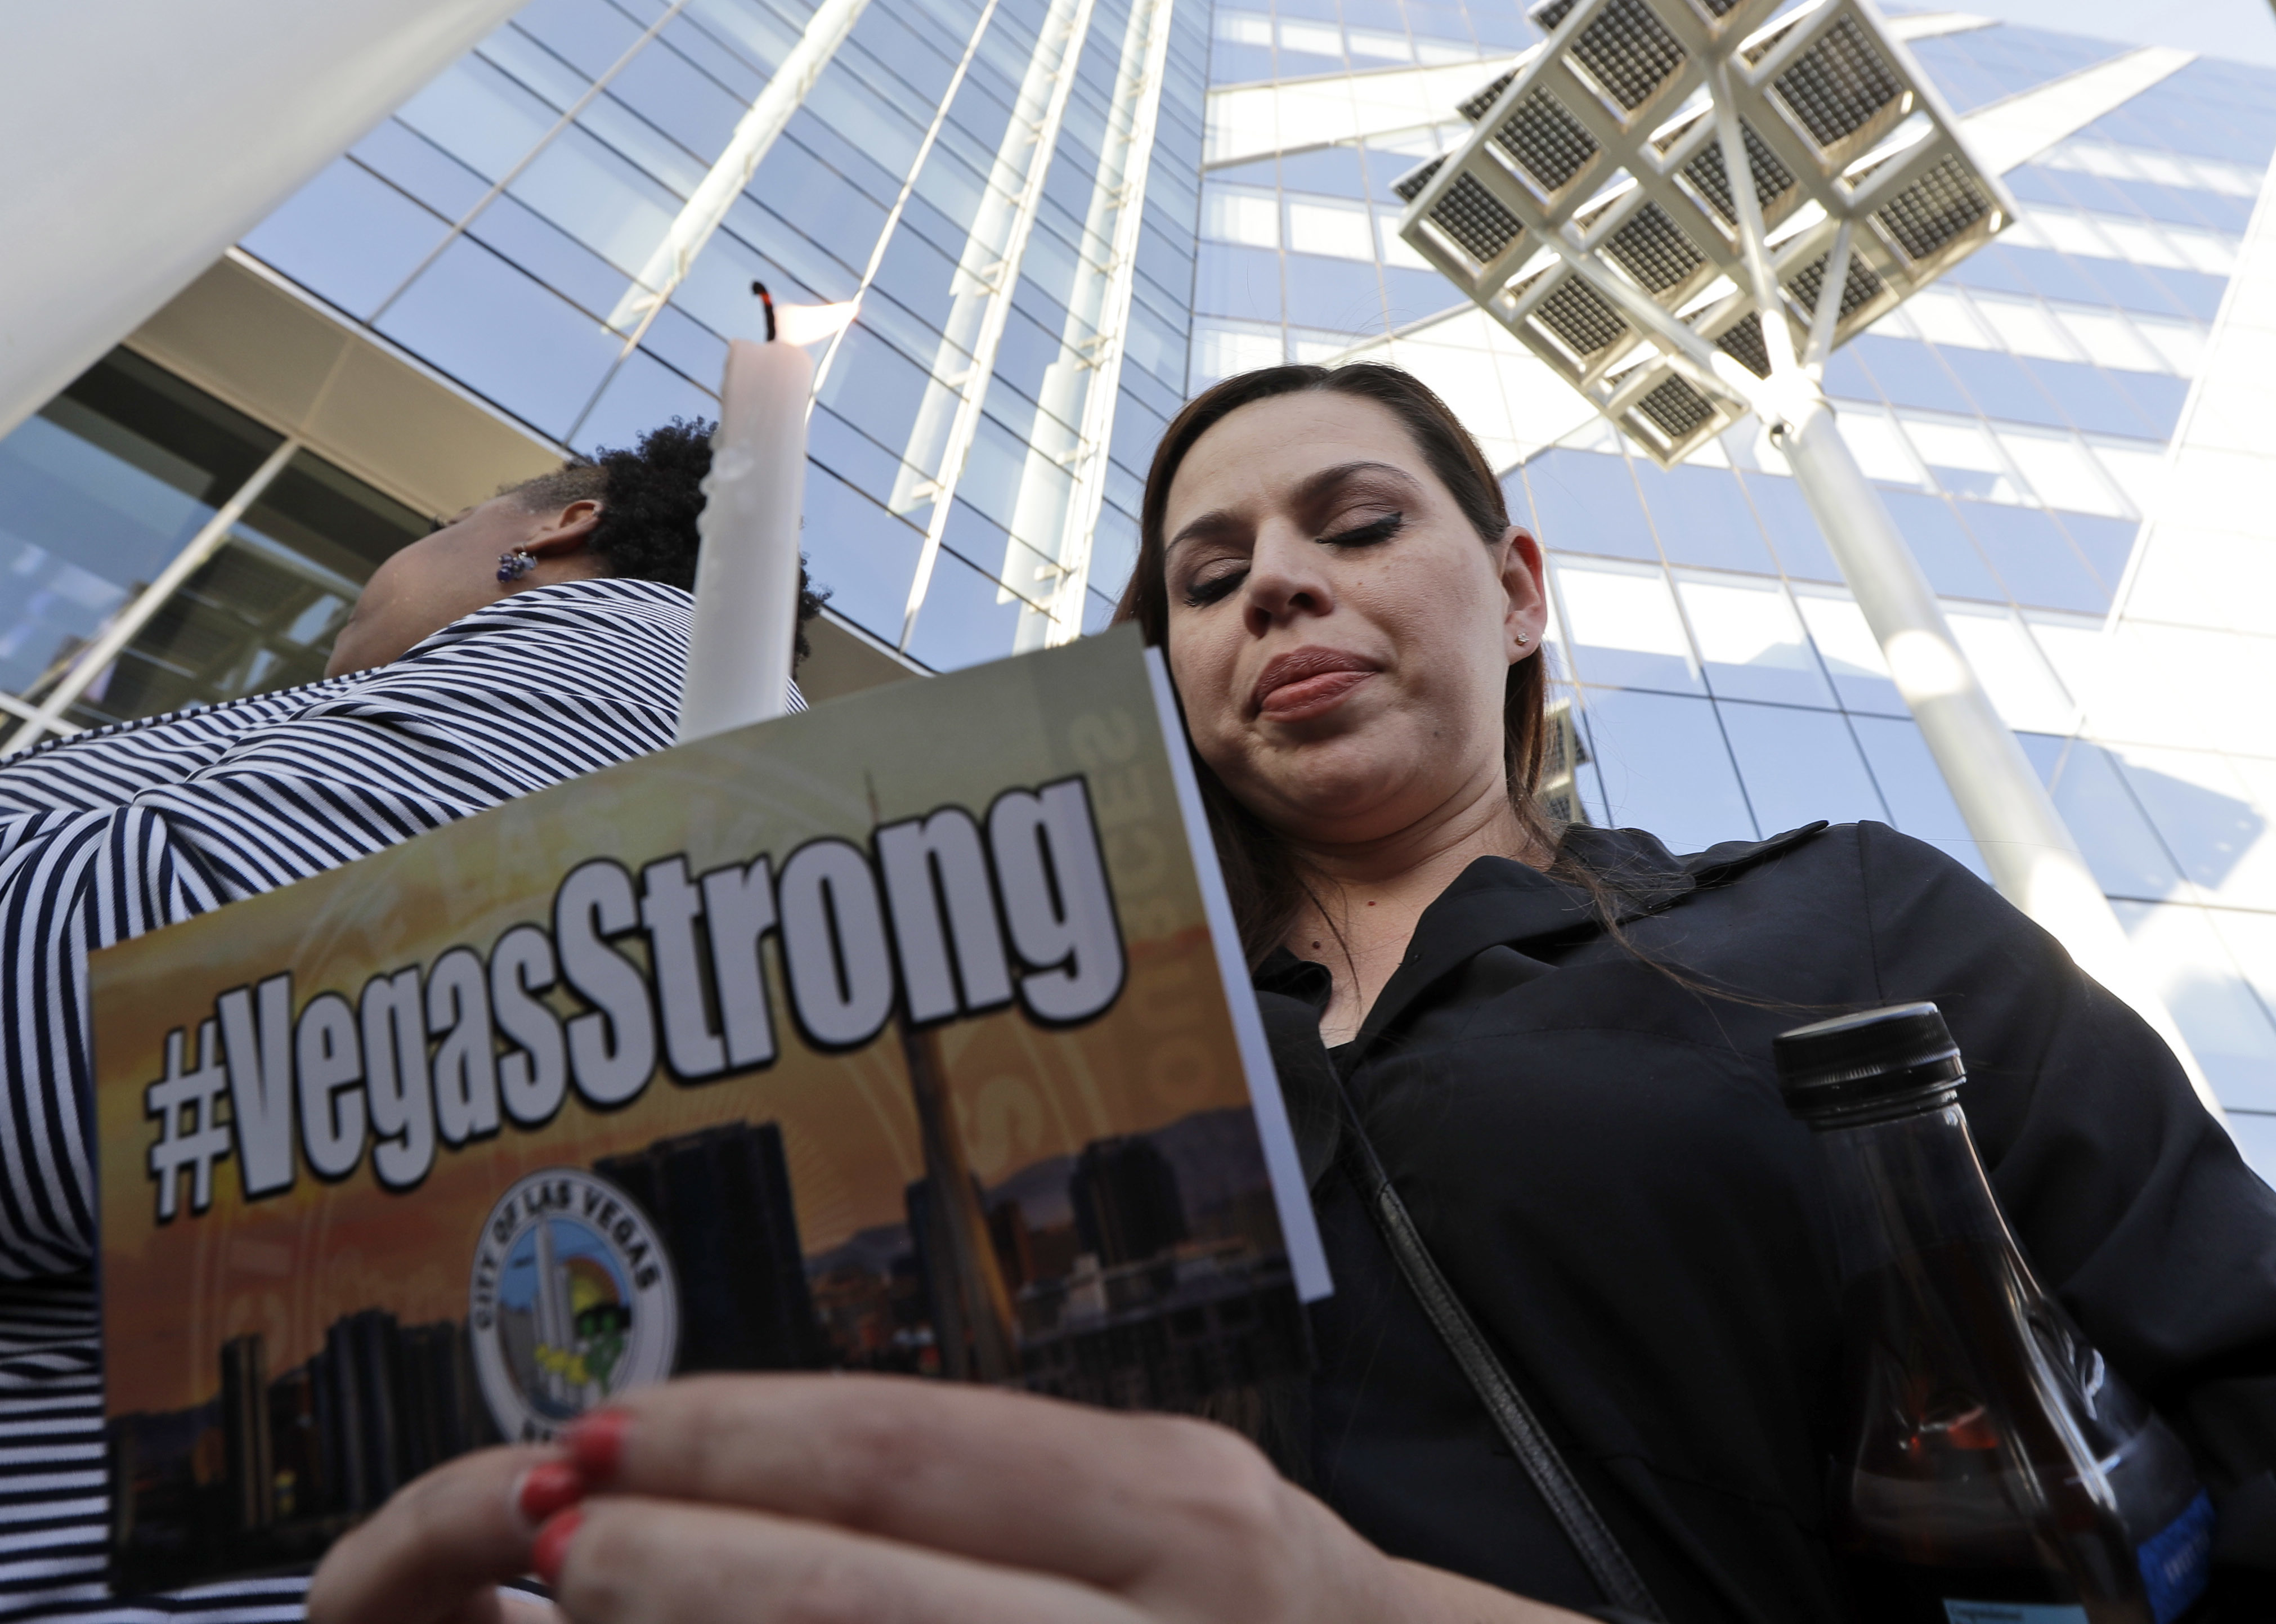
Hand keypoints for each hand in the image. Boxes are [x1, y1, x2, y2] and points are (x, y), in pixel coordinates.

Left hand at [308, 1373, 1587, 1623]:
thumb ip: (1016, 1500)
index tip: (604, 1432)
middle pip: (868, 1590)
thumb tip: (787, 1484)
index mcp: (1176, 1505)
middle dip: (681, 1564)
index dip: (736, 1441)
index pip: (912, 1450)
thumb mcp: (1183, 1529)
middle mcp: (1165, 1605)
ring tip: (589, 1608)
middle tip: (543, 1532)